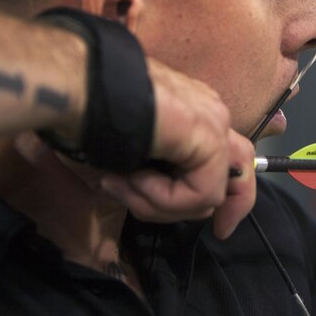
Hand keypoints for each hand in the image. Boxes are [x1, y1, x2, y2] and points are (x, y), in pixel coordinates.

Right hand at [98, 58, 255, 238]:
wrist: (75, 84)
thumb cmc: (86, 112)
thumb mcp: (123, 155)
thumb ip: (147, 176)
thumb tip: (147, 202)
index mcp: (191, 112)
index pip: (228, 157)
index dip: (230, 197)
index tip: (223, 229)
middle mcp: (208, 113)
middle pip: (239, 173)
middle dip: (221, 208)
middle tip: (216, 230)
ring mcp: (211, 121)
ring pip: (208, 195)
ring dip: (161, 204)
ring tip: (121, 185)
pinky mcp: (207, 136)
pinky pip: (199, 193)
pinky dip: (162, 198)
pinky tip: (132, 178)